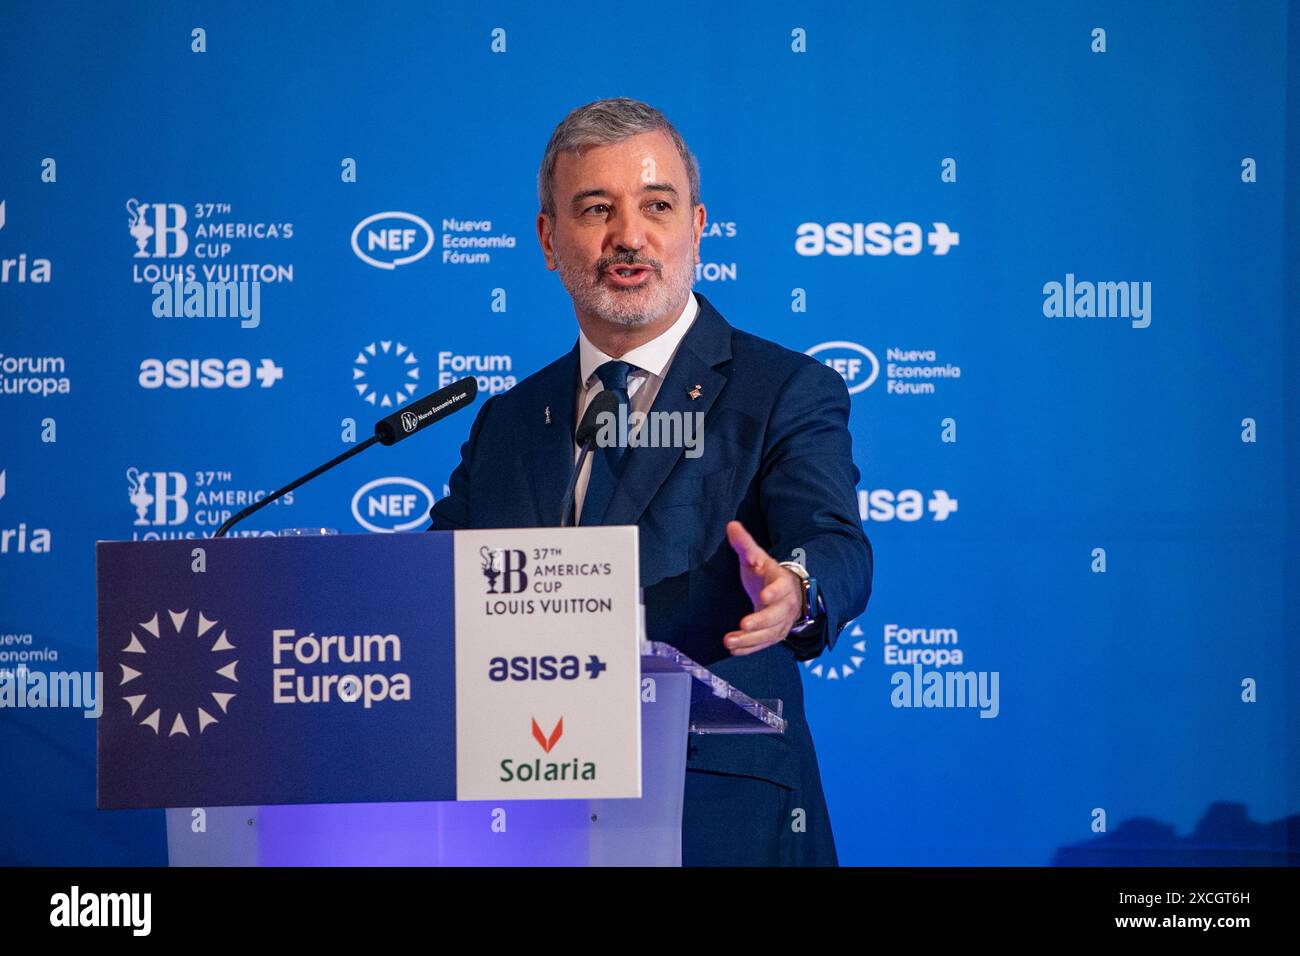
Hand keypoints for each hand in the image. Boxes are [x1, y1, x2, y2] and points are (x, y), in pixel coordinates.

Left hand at [723, 520, 801, 655]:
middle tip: (744, 624)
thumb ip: (744, 544)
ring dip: (750, 640)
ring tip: (729, 641)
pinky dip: (749, 648)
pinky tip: (733, 649)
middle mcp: (785, 605)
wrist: (787, 594)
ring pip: (769, 634)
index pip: (781, 587)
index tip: (763, 595)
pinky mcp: (774, 635)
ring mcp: (781, 622)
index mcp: (782, 582)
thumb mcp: (758, 557)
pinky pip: (763, 644)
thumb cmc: (768, 574)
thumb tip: (731, 525)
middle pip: (777, 615)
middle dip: (761, 621)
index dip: (774, 592)